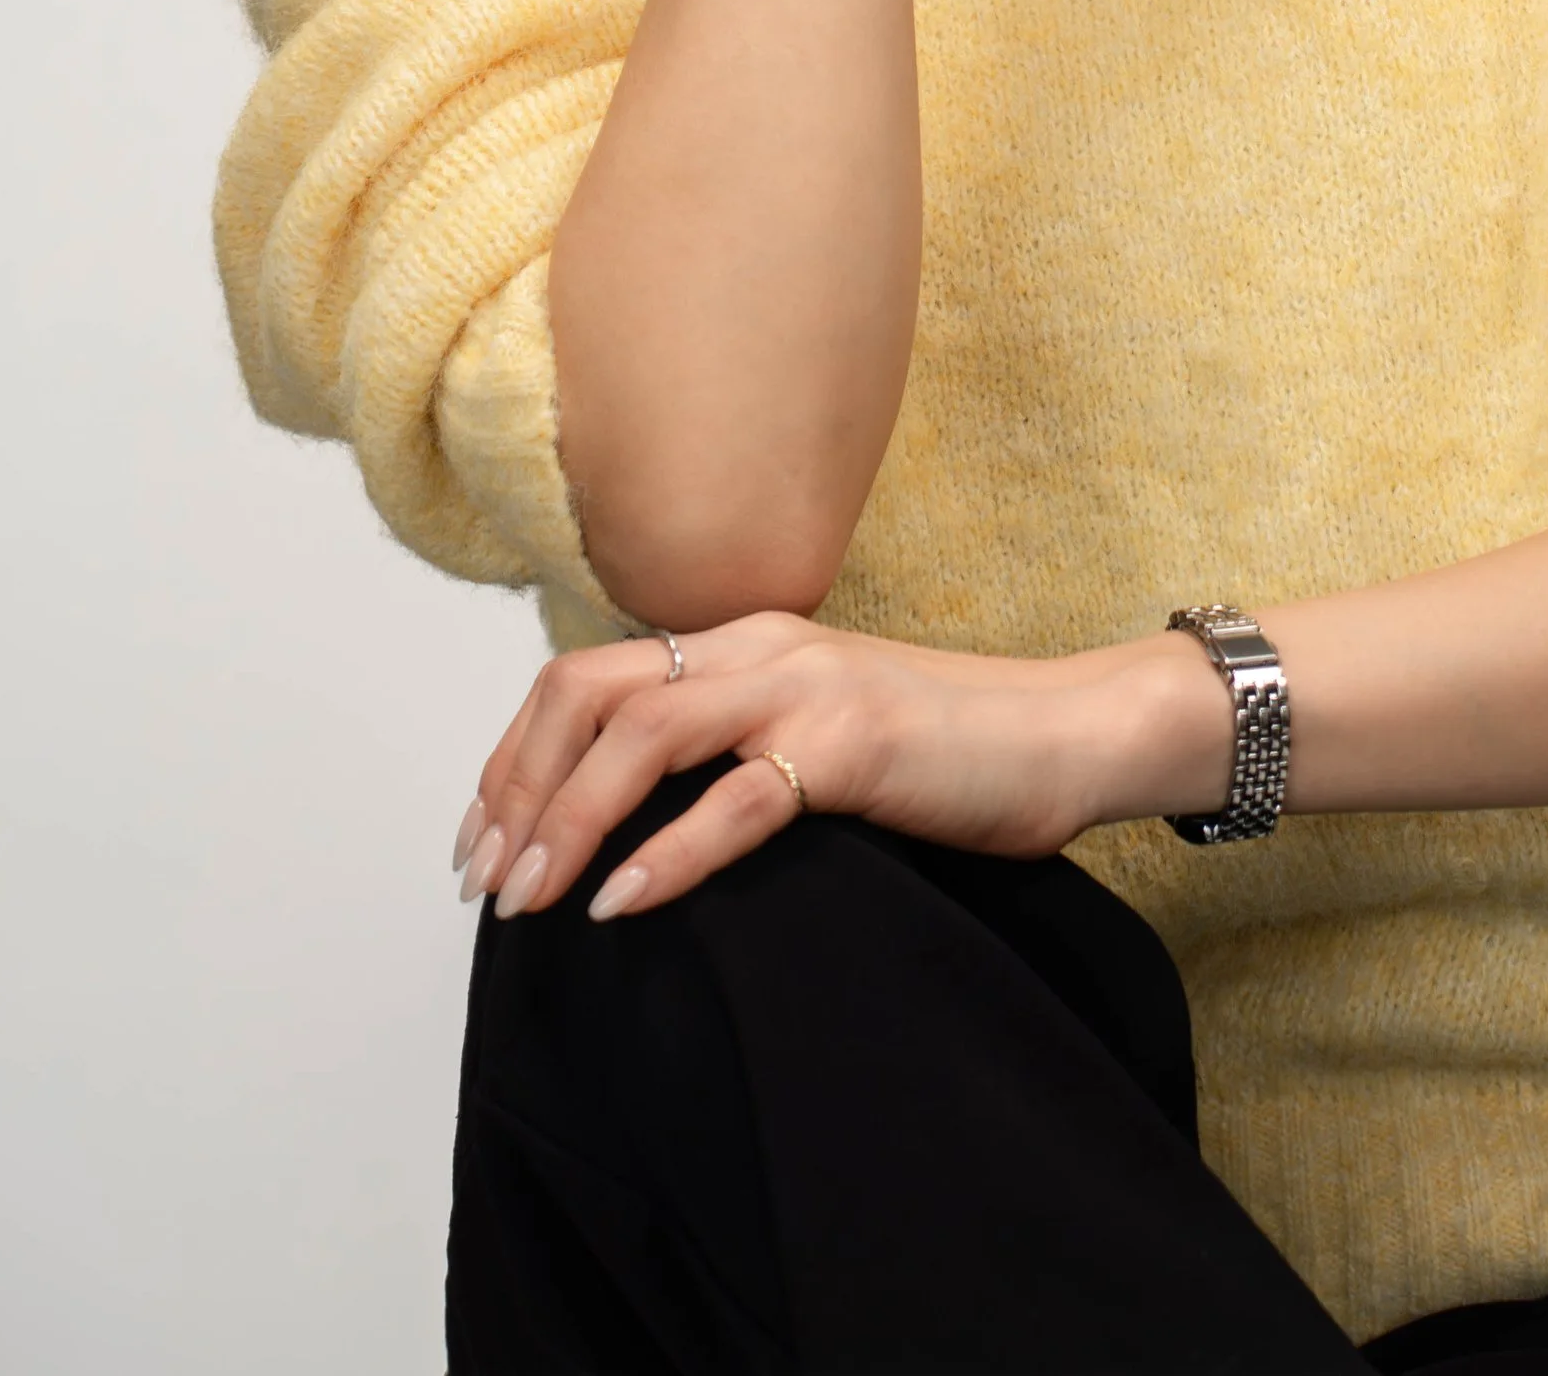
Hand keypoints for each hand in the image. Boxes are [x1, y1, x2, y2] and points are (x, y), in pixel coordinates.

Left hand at [452, 616, 1227, 922]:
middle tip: (487, 884)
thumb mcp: (814, 736)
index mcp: (740, 642)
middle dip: (515, 790)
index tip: (481, 844)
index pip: (582, 678)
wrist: (1066, 732)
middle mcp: (757, 647)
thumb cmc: (943, 756)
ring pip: (639, 735)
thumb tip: (628, 829)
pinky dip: (667, 853)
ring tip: (532, 901)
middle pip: (584, 693)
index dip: (512, 760)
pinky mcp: (852, 744)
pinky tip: (624, 904)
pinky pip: (735, 798)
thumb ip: (733, 754)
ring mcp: (804, 689)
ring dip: (567, 822)